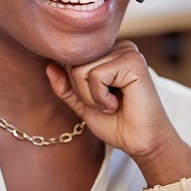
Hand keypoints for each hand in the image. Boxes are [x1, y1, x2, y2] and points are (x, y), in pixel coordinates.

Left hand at [46, 40, 178, 157]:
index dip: (76, 87)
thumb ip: (65, 86)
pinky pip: (96, 75)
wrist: (141, 143)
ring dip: (91, 97)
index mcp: (109, 53)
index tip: (99, 100)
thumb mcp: (83, 103)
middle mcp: (119, 47)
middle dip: (82, 92)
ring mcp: (127, 52)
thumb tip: (49, 65)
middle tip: (107, 104)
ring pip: (80, 70)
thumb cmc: (117, 123)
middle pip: (73, 63)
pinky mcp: (133, 62)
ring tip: (112, 104)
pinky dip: (101, 97)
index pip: (71, 60)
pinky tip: (118, 103)